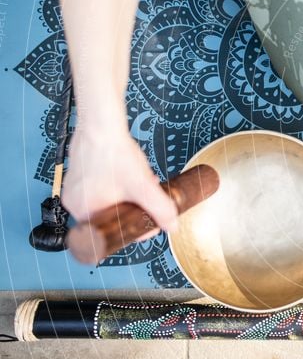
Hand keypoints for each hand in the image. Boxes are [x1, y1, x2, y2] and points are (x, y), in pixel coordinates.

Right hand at [62, 124, 178, 242]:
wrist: (102, 124)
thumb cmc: (114, 153)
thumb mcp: (142, 186)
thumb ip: (159, 208)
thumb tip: (172, 226)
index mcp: (83, 212)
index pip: (110, 234)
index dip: (133, 230)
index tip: (149, 223)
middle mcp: (74, 204)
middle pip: (110, 218)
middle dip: (133, 211)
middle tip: (148, 202)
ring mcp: (76, 189)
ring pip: (108, 203)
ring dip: (130, 198)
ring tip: (144, 185)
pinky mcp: (81, 176)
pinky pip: (102, 189)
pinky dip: (120, 186)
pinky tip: (134, 177)